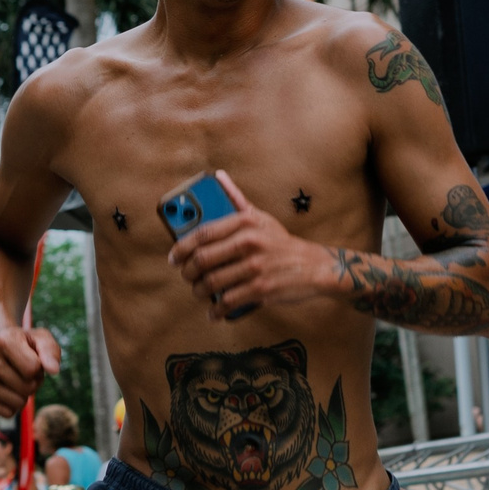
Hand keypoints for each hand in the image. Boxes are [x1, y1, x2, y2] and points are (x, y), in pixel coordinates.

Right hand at [0, 322, 61, 415]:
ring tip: (16, 379)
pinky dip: (13, 405)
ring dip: (24, 395)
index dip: (38, 367)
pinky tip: (7, 389)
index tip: (31, 359)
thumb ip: (50, 350)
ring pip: (18, 403)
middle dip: (33, 382)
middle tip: (24, 371)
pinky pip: (8, 413)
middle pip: (27, 388)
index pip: (33, 368)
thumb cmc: (21, 343)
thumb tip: (53, 370)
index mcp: (2, 342)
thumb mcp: (40, 338)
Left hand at [167, 170, 331, 318]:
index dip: (181, 247)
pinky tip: (215, 312)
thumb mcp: (261, 217)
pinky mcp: (261, 289)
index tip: (173, 258)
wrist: (315, 266)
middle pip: (202, 260)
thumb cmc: (281, 242)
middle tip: (187, 277)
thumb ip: (237, 199)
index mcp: (245, 222)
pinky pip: (228, 302)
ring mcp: (255, 267)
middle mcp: (249, 242)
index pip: (202, 234)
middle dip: (188, 273)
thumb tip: (218, 177)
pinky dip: (217, 311)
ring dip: (200, 292)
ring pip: (212, 283)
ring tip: (200, 293)